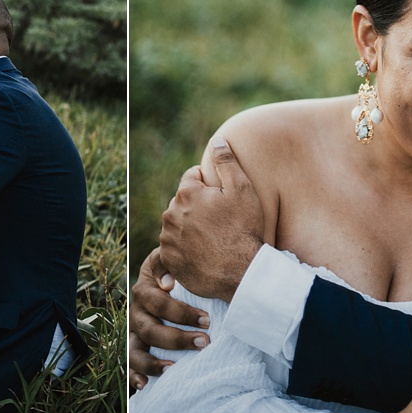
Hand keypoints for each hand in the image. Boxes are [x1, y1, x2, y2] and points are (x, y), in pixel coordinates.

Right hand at [128, 247, 210, 390]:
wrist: (164, 281)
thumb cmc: (176, 273)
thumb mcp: (173, 261)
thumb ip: (169, 264)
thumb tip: (168, 283)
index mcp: (144, 289)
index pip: (159, 302)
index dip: (181, 312)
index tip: (207, 319)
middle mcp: (136, 311)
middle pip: (149, 329)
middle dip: (177, 338)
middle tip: (204, 342)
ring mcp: (133, 332)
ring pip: (135, 350)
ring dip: (153, 362)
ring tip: (174, 368)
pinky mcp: (133, 348)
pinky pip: (129, 365)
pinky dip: (135, 376)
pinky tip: (145, 386)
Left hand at [158, 137, 264, 301]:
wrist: (242, 272)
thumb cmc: (243, 229)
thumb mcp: (241, 189)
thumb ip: (226, 161)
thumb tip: (215, 140)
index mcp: (186, 193)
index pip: (192, 178)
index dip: (209, 185)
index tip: (222, 198)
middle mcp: (171, 214)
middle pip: (183, 201)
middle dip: (197, 205)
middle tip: (220, 219)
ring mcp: (168, 238)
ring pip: (177, 224)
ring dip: (189, 226)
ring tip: (213, 237)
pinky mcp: (169, 260)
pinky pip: (174, 247)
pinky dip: (184, 247)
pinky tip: (203, 251)